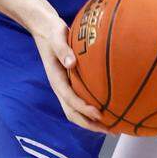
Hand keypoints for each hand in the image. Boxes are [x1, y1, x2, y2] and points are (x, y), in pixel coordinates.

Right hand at [28, 9, 109, 132]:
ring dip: (91, 122)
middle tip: (110, 129)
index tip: (99, 114)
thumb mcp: (56, 36)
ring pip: (76, 111)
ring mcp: (65, 86)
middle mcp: (60, 86)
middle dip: (90, 124)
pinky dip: (91, 111)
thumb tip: (71, 62)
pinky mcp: (70, 83)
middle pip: (72, 113)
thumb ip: (62, 49)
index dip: (83, 108)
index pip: (69, 99)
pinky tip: (107, 110)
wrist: (44, 28)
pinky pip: (80, 102)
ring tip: (111, 127)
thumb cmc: (52, 31)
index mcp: (56, 78)